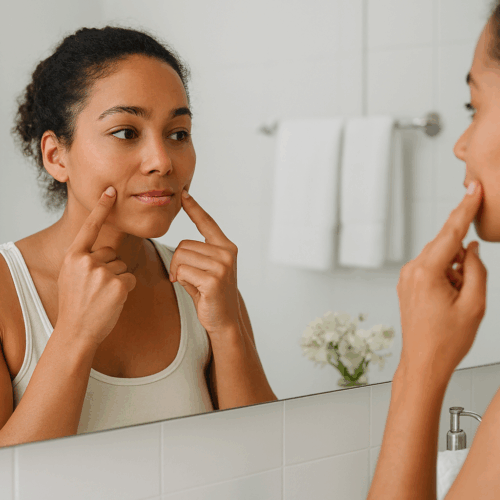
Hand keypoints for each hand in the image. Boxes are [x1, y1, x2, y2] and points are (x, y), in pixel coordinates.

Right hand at [57, 186, 136, 348]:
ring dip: (117, 280)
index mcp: (73, 256)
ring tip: (102, 296)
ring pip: (122, 266)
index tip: (110, 190)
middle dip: (109, 268)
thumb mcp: (72, 276)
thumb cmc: (76, 304)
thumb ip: (85, 259)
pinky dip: (126, 289)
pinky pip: (131, 278)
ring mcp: (103, 273)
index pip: (90, 227)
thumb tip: (106, 249)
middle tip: (96, 289)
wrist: (76, 331)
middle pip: (112, 253)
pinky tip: (112, 300)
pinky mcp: (118, 285)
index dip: (101, 208)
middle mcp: (87, 261)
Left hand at [169, 190, 239, 338]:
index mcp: (226, 247)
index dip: (194, 208)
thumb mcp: (206, 270)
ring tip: (192, 284)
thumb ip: (197, 254)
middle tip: (185, 278)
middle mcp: (226, 253)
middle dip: (177, 262)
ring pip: (180, 256)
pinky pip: (182, 271)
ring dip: (178, 272)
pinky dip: (181, 281)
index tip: (184, 194)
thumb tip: (180, 246)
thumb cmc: (211, 295)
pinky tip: (195, 290)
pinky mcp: (213, 280)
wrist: (224, 321)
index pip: (207, 223)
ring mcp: (222, 266)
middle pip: (183, 244)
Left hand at [397, 182, 486, 379]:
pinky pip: (432, 269)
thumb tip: (470, 248)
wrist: (423, 362)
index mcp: (426, 271)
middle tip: (469, 285)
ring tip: (459, 301)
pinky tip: (451, 298)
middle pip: (445, 246)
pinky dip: (447, 276)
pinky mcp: (408, 284)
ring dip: (456, 270)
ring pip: (440, 258)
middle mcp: (412, 270)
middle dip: (464, 256)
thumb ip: (475, 268)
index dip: (465, 208)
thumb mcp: (474, 304)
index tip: (474, 188)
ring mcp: (407, 277)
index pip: (450, 232)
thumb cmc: (447, 339)